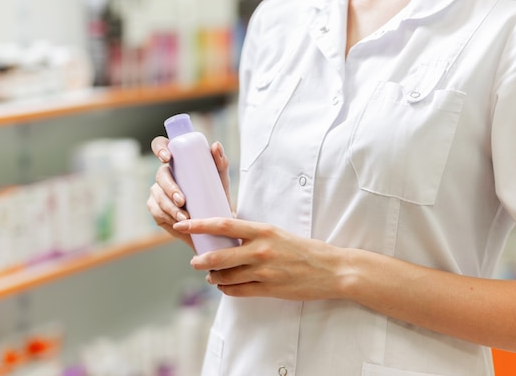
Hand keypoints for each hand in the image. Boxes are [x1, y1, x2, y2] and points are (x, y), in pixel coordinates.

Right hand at [147, 135, 232, 249]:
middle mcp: (164, 174)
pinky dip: (168, 218)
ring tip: (185, 217)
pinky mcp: (156, 209)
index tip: (167, 158)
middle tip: (182, 200)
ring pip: (158, 197)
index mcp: (177, 161)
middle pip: (161, 176)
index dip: (159, 149)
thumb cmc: (216, 193)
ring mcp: (158, 192)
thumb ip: (221, 161)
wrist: (216, 220)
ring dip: (170, 208)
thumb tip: (215, 146)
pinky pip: (158, 213)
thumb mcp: (221, 178)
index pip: (161, 146)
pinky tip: (177, 223)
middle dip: (170, 188)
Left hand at [173, 217, 348, 300]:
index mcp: (263, 230)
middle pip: (218, 255)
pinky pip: (238, 291)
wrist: (332, 270)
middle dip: (201, 260)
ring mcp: (264, 271)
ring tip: (212, 276)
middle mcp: (260, 250)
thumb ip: (255, 234)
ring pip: (226, 276)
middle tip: (195, 261)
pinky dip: (227, 289)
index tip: (184, 223)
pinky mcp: (268, 289)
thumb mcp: (278, 234)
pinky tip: (226, 287)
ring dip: (214, 277)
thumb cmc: (306, 249)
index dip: (199, 225)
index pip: (223, 224)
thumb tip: (229, 232)